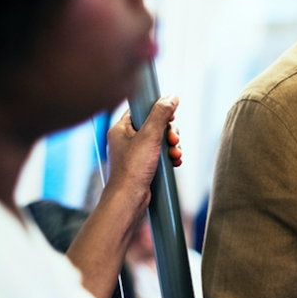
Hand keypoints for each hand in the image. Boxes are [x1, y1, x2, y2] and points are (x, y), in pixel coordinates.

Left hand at [104, 95, 180, 217]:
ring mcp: (134, 154)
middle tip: (173, 140)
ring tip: (175, 154)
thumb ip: (161, 114)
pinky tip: (175, 162)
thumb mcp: (150, 136)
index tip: (170, 116)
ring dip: (172, 146)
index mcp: (120, 129)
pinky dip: (169, 157)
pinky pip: (160, 155)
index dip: (157, 110)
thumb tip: (171, 97)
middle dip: (169, 132)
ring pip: (159, 141)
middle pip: (154, 125)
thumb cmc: (132, 169)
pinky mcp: (142, 167)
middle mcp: (126, 140)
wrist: (129, 200)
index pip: (141, 109)